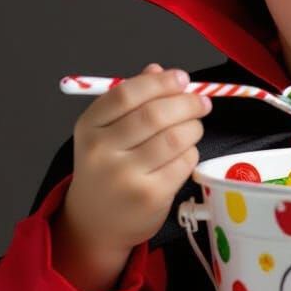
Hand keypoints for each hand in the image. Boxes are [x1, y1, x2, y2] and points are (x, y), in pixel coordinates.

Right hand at [56, 62, 212, 256]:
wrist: (96, 221)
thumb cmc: (106, 168)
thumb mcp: (106, 132)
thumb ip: (131, 100)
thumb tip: (158, 70)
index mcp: (89, 127)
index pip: (127, 93)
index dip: (160, 82)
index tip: (181, 78)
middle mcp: (102, 151)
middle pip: (155, 114)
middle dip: (187, 103)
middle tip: (201, 102)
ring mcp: (125, 176)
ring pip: (175, 138)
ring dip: (193, 127)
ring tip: (193, 127)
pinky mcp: (150, 196)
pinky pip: (184, 162)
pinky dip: (191, 152)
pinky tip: (183, 153)